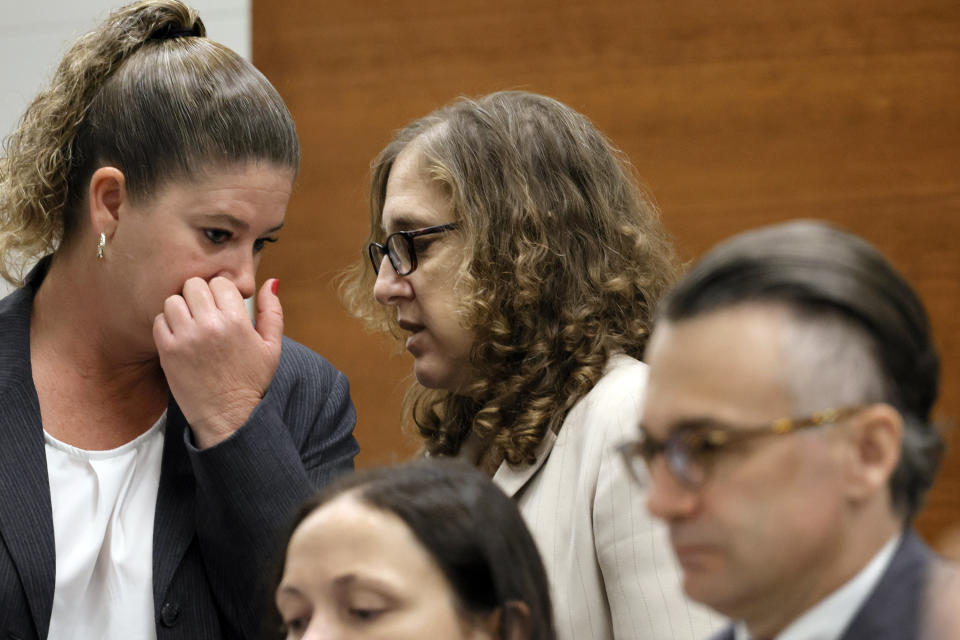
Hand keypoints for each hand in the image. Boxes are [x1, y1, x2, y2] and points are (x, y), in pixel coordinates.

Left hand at [154, 276, 282, 447]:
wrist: (228, 416)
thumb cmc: (251, 380)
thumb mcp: (272, 346)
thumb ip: (272, 311)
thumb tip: (270, 281)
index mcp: (237, 321)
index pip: (219, 282)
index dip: (221, 292)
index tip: (222, 306)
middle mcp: (210, 325)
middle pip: (193, 285)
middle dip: (199, 296)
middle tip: (205, 313)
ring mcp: (186, 338)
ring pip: (173, 300)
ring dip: (181, 309)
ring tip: (191, 325)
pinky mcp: (168, 351)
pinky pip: (159, 321)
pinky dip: (167, 326)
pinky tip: (180, 338)